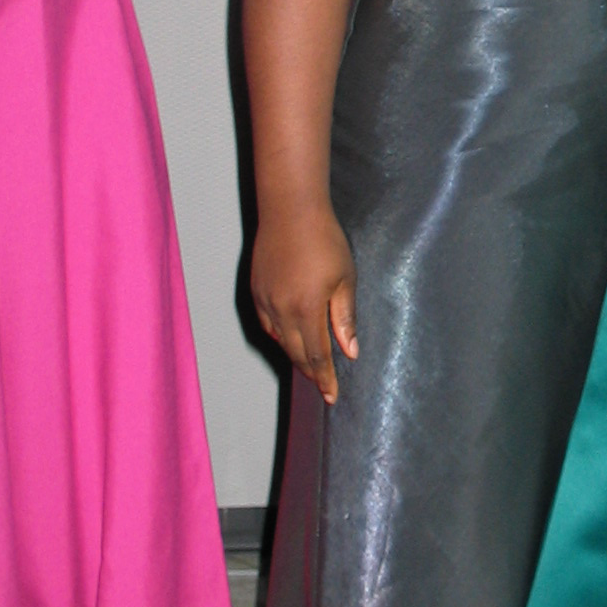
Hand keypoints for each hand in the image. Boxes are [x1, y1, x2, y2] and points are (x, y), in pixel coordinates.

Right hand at [251, 202, 357, 404]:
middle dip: (311, 372)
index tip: (332, 396)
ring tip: (311, 366)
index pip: (316, 356)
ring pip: (280, 340)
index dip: (325, 378)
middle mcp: (281, 310)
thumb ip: (344, 318)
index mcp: (306, 310)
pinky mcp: (256, 290)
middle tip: (324, 386)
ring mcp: (265, 301)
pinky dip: (280, 336)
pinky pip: (268, 324)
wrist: (290, 210)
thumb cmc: (324, 240)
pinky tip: (291, 337)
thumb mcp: (344, 279)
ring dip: (296, 355)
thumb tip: (350, 351)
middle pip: (296, 353)